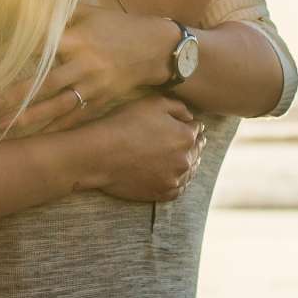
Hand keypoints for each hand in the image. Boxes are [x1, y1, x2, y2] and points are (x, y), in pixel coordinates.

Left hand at [0, 7, 180, 136]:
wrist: (156, 49)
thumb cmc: (117, 26)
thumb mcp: (90, 12)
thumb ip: (59, 12)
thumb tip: (25, 5)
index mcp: (77, 39)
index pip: (39, 49)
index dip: (14, 56)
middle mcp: (84, 65)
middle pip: (43, 84)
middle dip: (13, 97)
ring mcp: (93, 87)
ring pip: (57, 106)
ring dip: (29, 118)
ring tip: (2, 126)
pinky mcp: (101, 102)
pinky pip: (74, 118)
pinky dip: (53, 128)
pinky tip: (33, 135)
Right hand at [84, 95, 203, 201]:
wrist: (100, 154)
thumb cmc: (124, 124)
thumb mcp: (153, 103)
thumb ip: (178, 107)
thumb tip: (190, 118)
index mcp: (186, 136)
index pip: (197, 129)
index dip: (190, 125)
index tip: (185, 125)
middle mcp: (185, 160)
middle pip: (196, 150)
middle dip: (192, 144)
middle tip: (185, 141)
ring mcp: (174, 179)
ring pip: (189, 171)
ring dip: (187, 163)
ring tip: (179, 158)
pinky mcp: (162, 193)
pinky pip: (178, 188)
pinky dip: (177, 181)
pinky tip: (172, 176)